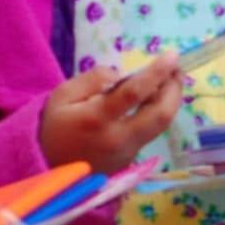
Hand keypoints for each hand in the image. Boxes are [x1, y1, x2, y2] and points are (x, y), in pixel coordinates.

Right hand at [38, 56, 182, 173]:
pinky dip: (158, 112)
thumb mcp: (63, 95)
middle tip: (176, 68)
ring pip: (162, 125)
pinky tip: (154, 99)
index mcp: (97, 119)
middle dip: (174, 89)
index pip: (134, 93)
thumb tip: (121, 75)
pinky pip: (151, 132)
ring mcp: (128, 152)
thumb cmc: (55, 127)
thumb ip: (93, 79)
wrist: (47, 167)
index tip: (172, 56)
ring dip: (171, 100)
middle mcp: (118, 138)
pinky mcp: (132, 159)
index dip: (157, 73)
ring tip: (170, 80)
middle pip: (161, 114)